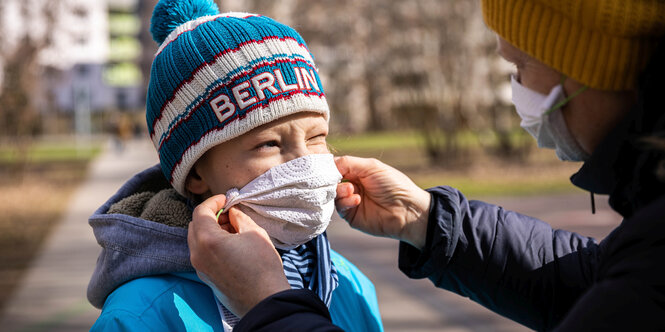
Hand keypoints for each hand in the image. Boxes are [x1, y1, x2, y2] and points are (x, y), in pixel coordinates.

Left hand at [188, 195, 289, 316]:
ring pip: (197, 240)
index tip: (227, 199)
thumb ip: (239, 218)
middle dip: (211, 215)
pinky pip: (202, 253)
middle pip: (195, 225)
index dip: (214, 201)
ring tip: (233, 229)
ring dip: (211, 230)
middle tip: (230, 213)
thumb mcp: (254, 233)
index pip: (201, 211)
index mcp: (207, 240)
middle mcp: (197, 254)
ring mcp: (200, 267)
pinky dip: (211, 243)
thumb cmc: (262, 266)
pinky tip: (231, 244)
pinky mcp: (206, 277)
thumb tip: (232, 212)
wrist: (264, 300)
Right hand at [334, 156, 430, 249]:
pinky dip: (345, 202)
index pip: (336, 167)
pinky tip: (357, 200)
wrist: (406, 210)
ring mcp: (351, 201)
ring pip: (333, 194)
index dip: (329, 168)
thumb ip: (348, 163)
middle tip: (338, 180)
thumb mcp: (371, 166)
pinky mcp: (351, 215)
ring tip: (352, 190)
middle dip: (332, 180)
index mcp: (357, 172)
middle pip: (331, 181)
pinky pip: (340, 207)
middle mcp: (352, 185)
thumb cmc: (393, 184)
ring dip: (340, 191)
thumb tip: (328, 164)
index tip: (325, 168)